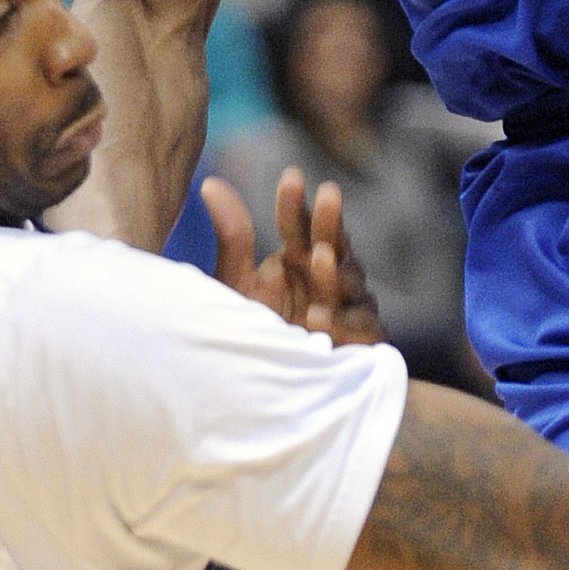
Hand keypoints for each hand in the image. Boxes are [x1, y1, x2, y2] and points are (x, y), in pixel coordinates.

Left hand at [204, 165, 383, 345]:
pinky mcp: (358, 346)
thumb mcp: (236, 284)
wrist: (259, 392)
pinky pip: (358, 330)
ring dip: (336, 271)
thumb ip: (232, 237)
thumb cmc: (250, 331)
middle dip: (330, 220)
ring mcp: (346, 311)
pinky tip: (317, 318)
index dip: (296, 203)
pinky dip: (339, 324)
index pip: (301, 224)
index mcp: (298, 260)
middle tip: (327, 193)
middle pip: (335, 243)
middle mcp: (326, 279)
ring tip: (319, 257)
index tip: (290, 177)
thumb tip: (210, 182)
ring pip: (351, 284)